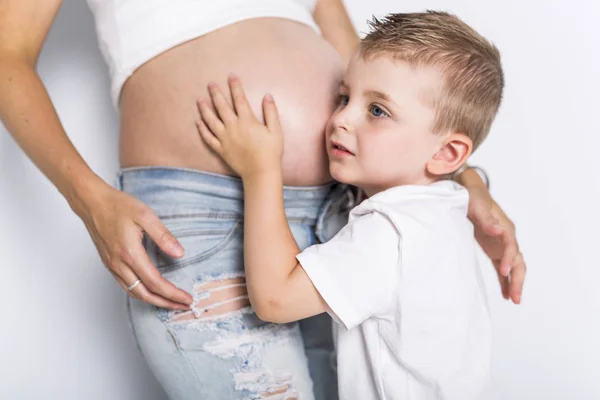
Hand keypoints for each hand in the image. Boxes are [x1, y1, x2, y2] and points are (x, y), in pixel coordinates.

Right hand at [77, 184, 192, 309]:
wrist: (92, 203)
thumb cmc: (117, 206)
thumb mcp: (145, 215)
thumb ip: (163, 236)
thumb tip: (179, 253)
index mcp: (130, 254)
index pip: (155, 282)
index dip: (173, 294)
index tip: (186, 299)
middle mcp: (120, 264)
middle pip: (145, 294)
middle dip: (166, 303)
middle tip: (183, 306)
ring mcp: (113, 266)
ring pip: (134, 293)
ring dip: (154, 301)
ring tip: (170, 302)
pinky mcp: (109, 264)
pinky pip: (126, 286)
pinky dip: (141, 293)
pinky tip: (151, 291)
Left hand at [196, 75, 283, 179]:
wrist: (261, 172)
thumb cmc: (271, 152)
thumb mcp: (276, 131)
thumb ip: (271, 112)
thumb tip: (267, 96)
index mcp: (247, 121)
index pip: (239, 99)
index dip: (235, 86)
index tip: (231, 76)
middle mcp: (233, 127)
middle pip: (222, 106)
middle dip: (216, 93)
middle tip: (210, 84)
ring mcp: (225, 138)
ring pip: (211, 120)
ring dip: (205, 109)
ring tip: (200, 100)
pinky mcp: (221, 149)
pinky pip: (208, 138)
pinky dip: (202, 130)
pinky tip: (198, 123)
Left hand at [467, 183, 525, 303]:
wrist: (470, 194)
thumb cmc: (474, 199)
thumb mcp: (477, 206)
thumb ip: (487, 220)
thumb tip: (498, 230)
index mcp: (506, 228)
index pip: (511, 246)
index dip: (509, 259)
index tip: (504, 272)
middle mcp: (507, 238)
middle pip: (518, 261)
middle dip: (518, 279)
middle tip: (515, 297)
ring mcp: (502, 245)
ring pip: (513, 267)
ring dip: (514, 283)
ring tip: (513, 300)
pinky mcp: (494, 250)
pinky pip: (502, 268)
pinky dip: (504, 281)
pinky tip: (504, 294)